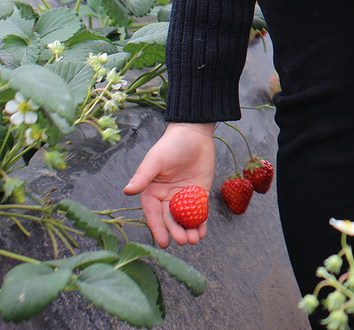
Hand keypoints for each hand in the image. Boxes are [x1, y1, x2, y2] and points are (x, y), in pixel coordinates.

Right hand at [124, 122, 215, 247]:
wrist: (194, 134)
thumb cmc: (170, 145)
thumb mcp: (155, 160)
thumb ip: (143, 176)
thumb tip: (127, 191)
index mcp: (151, 192)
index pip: (153, 215)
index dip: (157, 229)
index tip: (163, 242)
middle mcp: (165, 198)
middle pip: (170, 220)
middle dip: (176, 231)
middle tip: (183, 241)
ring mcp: (183, 197)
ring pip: (184, 219)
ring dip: (189, 230)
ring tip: (194, 239)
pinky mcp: (198, 194)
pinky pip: (199, 211)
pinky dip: (200, 222)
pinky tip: (202, 231)